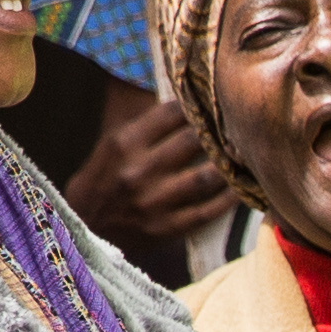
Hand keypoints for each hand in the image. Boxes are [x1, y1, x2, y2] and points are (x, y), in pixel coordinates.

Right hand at [61, 88, 232, 249]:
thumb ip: (145, 127)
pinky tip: (242, 187)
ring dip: (230, 165)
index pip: (170, 114)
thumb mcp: (112, 146)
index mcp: (123, 143)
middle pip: (193, 142)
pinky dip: (230, 198)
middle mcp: (139, 170)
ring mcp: (154, 201)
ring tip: (245, 155)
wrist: (85, 227)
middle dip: (218, 132)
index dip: (196, 106)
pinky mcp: (168, 228)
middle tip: (237, 127)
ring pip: (207, 176)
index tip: (210, 103)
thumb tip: (185, 104)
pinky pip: (209, 210)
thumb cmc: (103, 180)